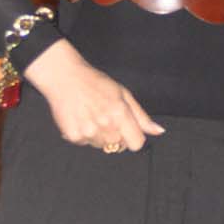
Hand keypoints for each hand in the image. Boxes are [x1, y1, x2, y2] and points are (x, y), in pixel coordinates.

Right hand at [24, 39, 163, 151]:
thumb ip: (141, 117)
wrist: (65, 77)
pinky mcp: (73, 135)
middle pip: (119, 146)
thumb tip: (159, 131)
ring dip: (99, 136)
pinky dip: (84, 135)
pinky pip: (85, 144)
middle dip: (116, 135)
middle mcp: (105, 125)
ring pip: (102, 146)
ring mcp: (88, 131)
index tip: (127, 129)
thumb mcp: (124, 94)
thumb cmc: (96, 83)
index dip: (133, 137)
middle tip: (105, 117)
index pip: (137, 144)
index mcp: (120, 113)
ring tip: (92, 116)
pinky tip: (81, 118)